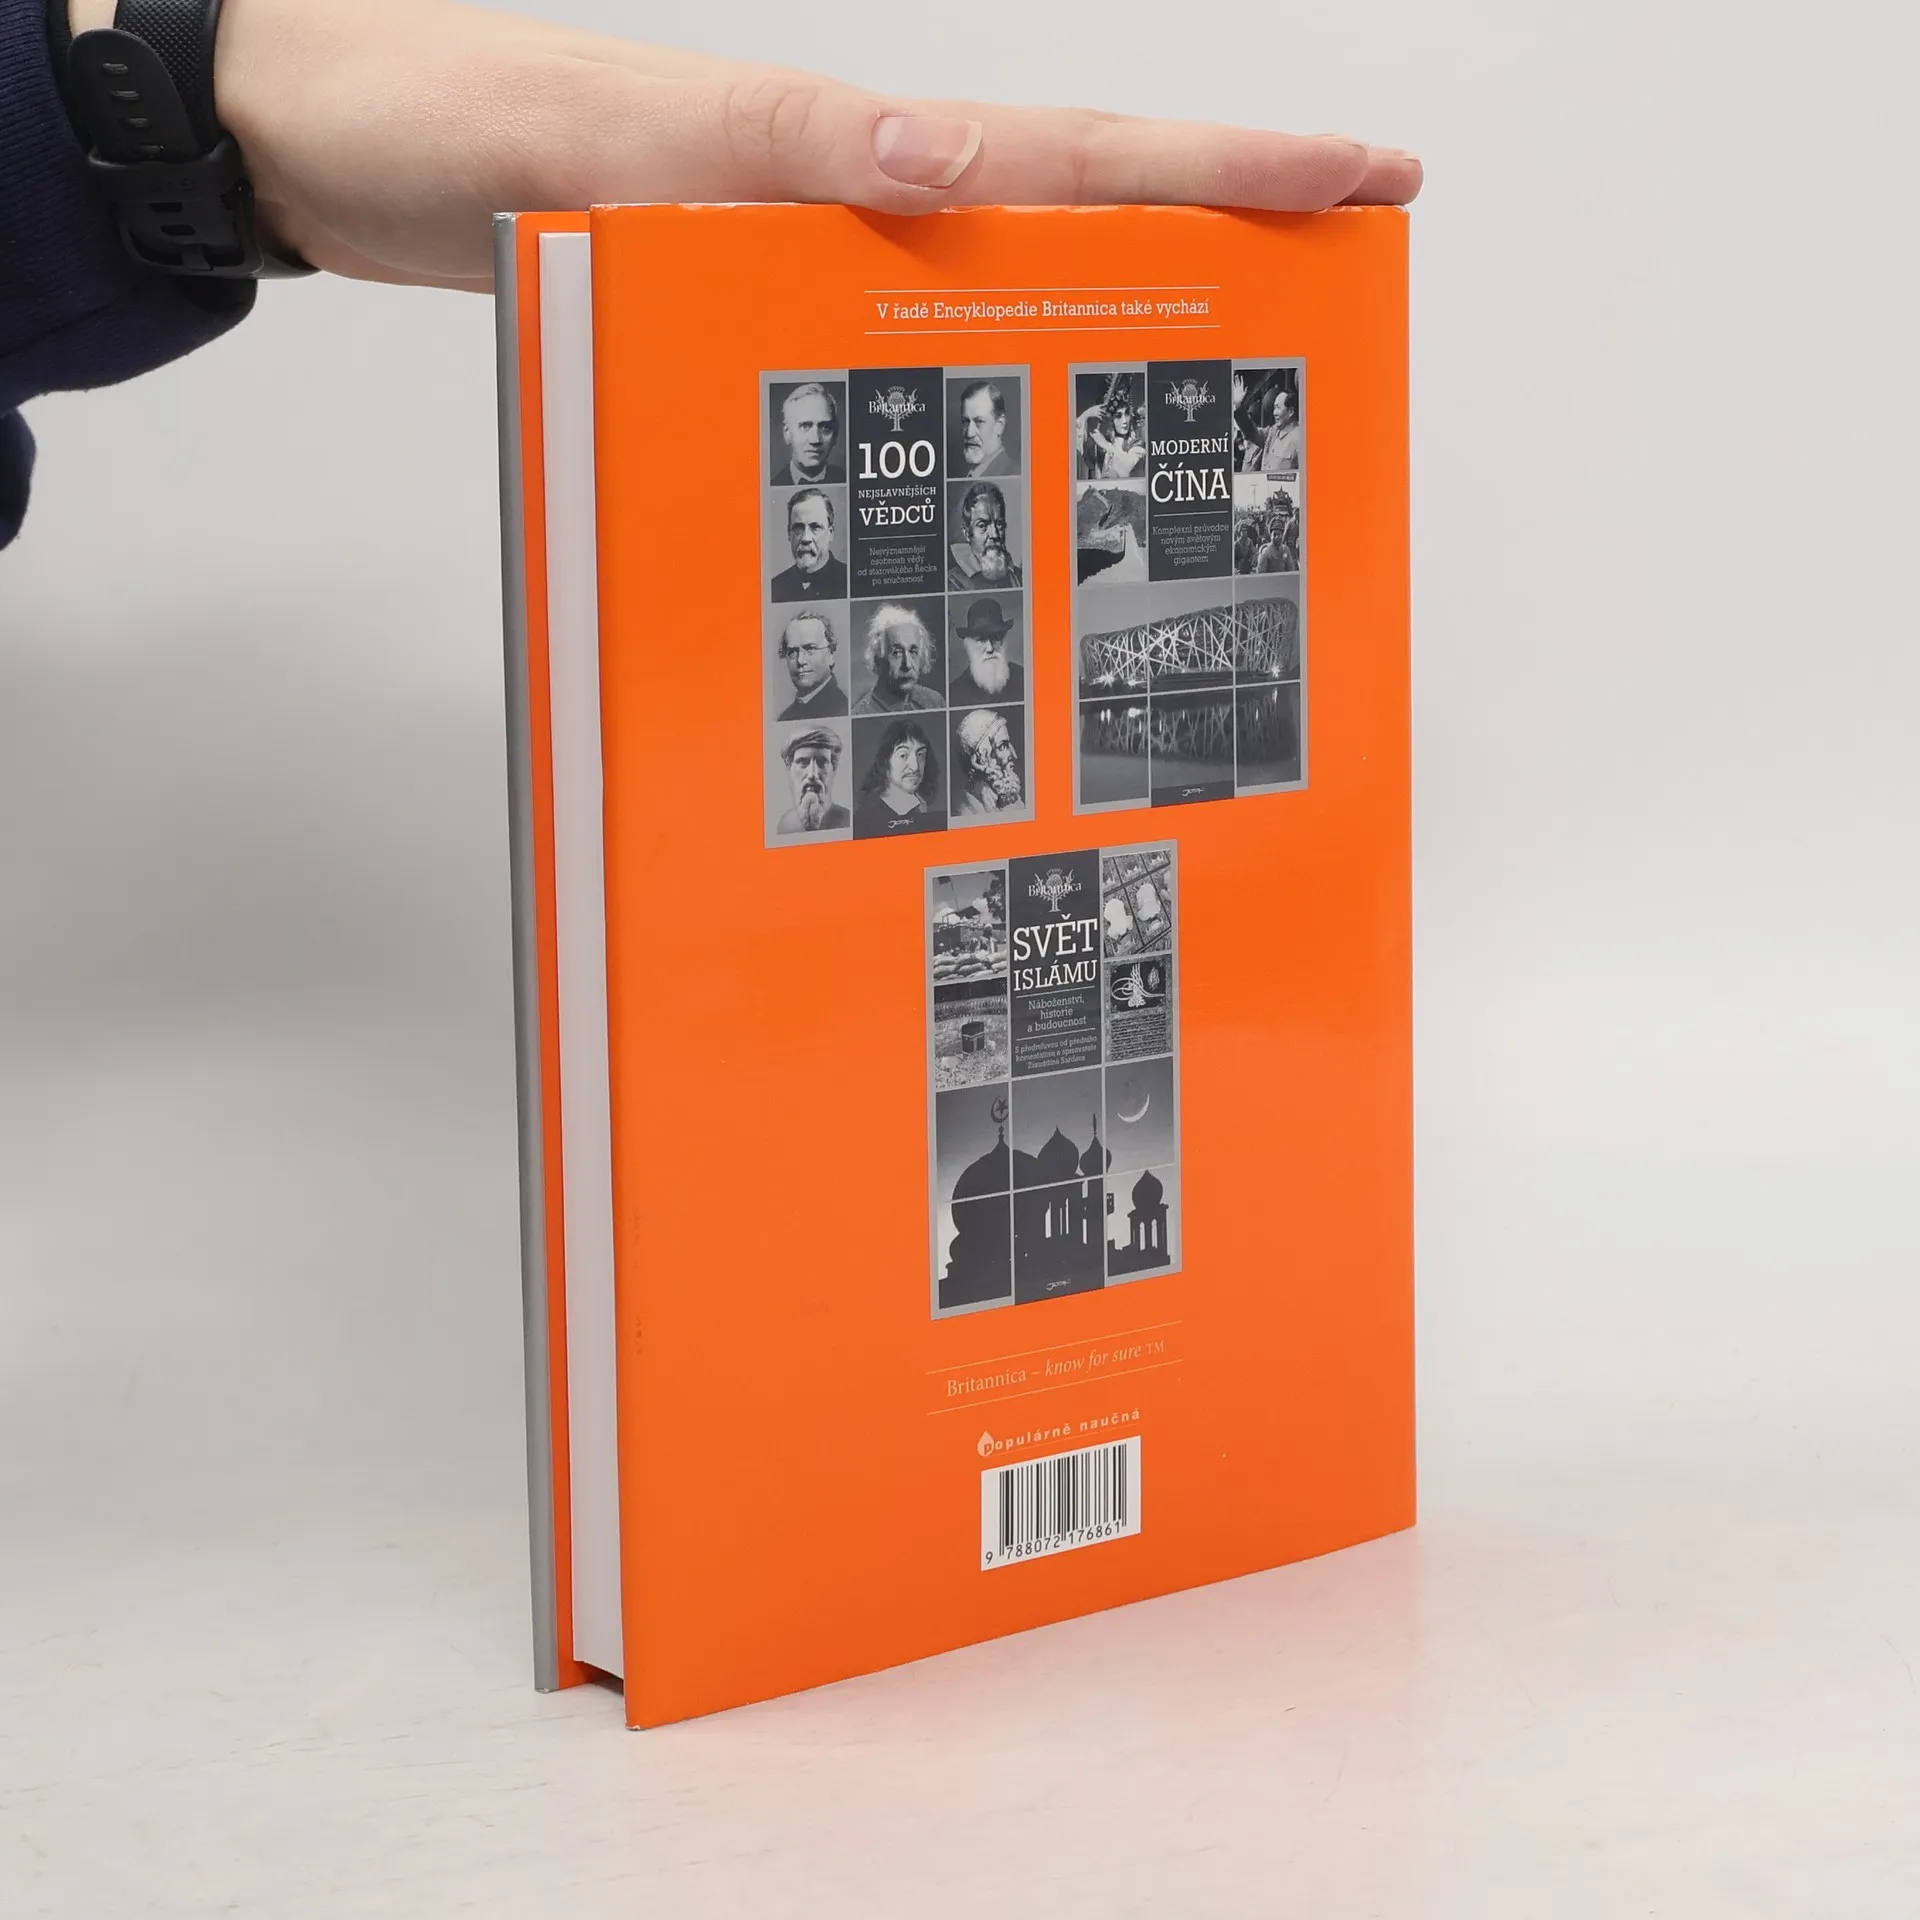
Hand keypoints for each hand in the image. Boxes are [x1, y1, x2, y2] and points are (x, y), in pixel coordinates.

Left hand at [74, 0, 1420, 289]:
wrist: (324, 144)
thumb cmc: (437, 115)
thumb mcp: (602, 125)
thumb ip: (771, 141)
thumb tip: (943, 156)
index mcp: (834, 138)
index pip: (1065, 147)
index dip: (1224, 162)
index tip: (1364, 172)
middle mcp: (839, 191)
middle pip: (1067, 210)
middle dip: (1216, 236)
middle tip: (1343, 281)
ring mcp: (799, 247)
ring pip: (991, 282)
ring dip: (1107, 318)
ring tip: (1218, 387)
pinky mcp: (743, 294)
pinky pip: (888, 338)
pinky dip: (962, 376)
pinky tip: (993, 431)